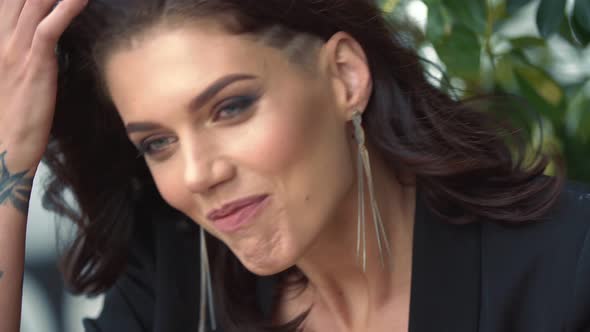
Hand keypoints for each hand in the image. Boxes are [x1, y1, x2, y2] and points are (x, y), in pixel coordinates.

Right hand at [0, 0, 87, 171]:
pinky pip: (50, 27)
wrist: (5, 145)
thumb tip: (43, 30)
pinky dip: (66, 7)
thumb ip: (24, 46)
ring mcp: (15, 48)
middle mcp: (1, 35)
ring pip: (34, 1)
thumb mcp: (15, 71)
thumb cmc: (14, 112)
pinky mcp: (34, 63)